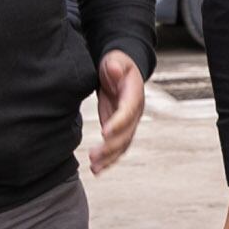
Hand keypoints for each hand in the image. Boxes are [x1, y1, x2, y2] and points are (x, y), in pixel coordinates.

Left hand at [89, 49, 145, 173]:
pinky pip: (116, 148)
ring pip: (122, 145)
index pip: (128, 111)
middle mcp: (135, 113)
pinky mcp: (119, 130)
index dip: (118, 122)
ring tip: (94, 167)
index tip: (105, 132)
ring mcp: (128, 123)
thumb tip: (114, 68)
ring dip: (109, 158)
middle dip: (111, 147)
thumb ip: (115, 64)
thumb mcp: (116, 59)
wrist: (121, 71)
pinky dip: (108, 160)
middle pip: (126, 134)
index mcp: (134, 95)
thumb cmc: (117, 64)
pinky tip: (97, 169)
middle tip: (94, 155)